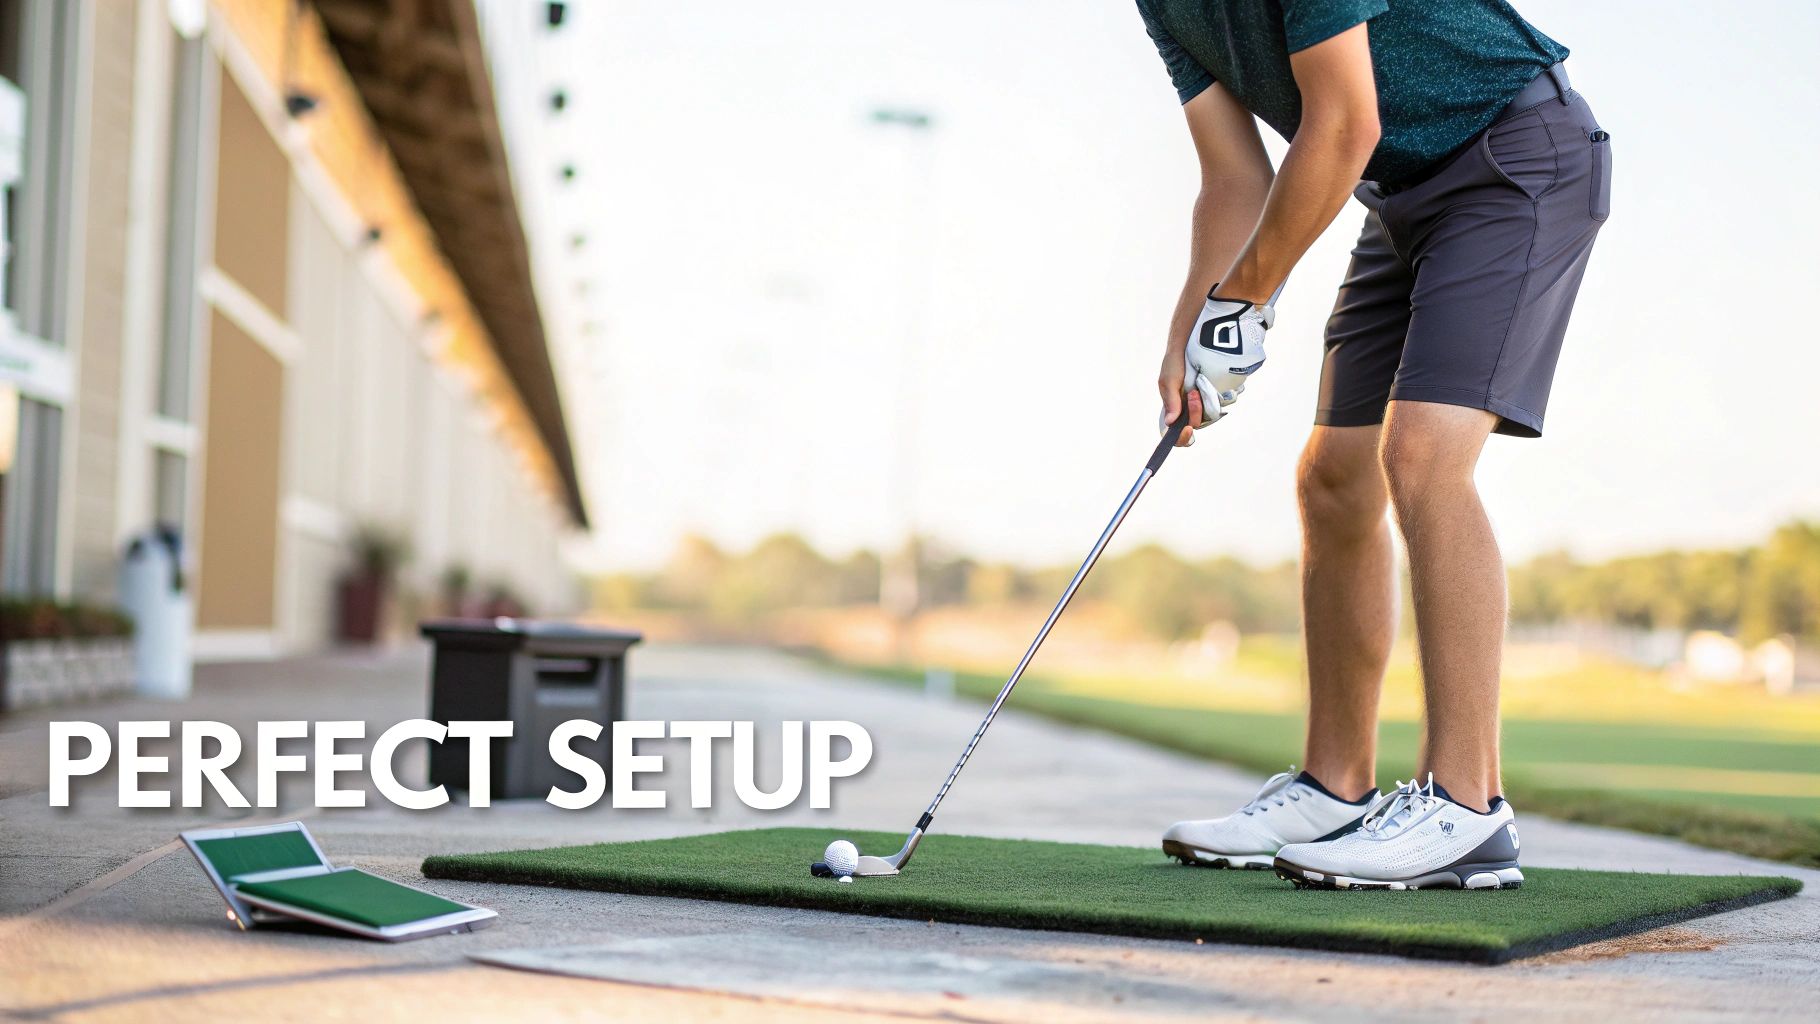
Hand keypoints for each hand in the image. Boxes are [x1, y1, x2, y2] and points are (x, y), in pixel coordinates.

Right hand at [1181, 290, 1272, 428]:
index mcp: (1174, 408)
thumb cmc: (1178, 359)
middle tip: (1195, 393)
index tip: (1187, 430)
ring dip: (1208, 404)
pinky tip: (1216, 386)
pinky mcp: (1218, 393)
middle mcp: (1190, 408)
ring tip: (1202, 386)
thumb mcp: (1170, 378)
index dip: (1181, 438)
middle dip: (1196, 412)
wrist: (1197, 340)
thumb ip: (1171, 400)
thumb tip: (1172, 424)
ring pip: (1210, 416)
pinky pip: (1222, 404)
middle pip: (1196, 425)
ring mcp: (1204, 401)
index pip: (1175, 435)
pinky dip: (1220, 398)